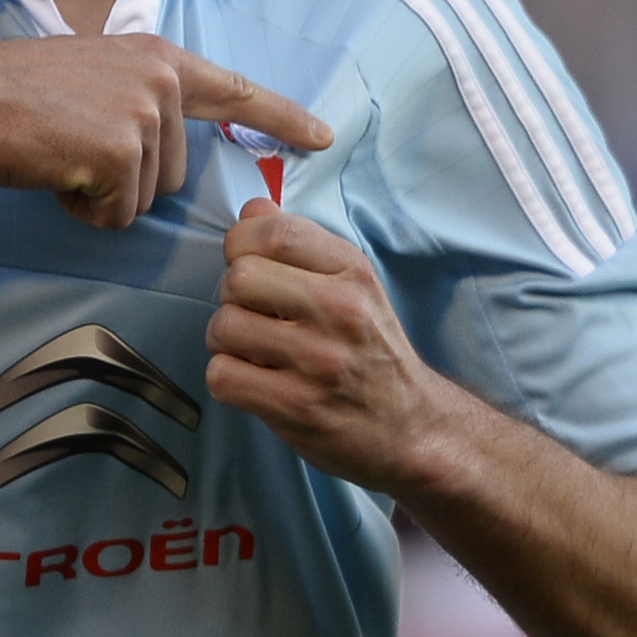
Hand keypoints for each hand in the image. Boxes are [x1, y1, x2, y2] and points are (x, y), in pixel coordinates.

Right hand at [0, 39, 329, 230]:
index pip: (234, 90)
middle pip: (175, 174)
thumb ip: (136, 102)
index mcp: (157, 59)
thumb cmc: (14, 98)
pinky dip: (85, 210)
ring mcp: (143, 113)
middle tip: (71, 148)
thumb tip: (155, 148)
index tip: (324, 136)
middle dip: (125, 180)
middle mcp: (159, 80)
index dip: (283, 116)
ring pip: (146, 198)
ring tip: (58, 154)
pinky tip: (54, 172)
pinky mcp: (120, 150)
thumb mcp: (91, 80)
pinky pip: (119, 215)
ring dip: (101, 196)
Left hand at [207, 202, 463, 489]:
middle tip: (255, 317)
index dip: (241, 244)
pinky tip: (256, 382)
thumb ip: (302, 246)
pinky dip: (229, 379)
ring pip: (223, 327)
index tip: (251, 266)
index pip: (273, 231)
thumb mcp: (355, 286)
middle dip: (232, 298)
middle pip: (238, 277)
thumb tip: (251, 209)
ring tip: (256, 352)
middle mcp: (339, 311)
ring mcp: (318, 361)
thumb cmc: (373, 354)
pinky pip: (223, 376)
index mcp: (351, 272)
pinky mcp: (298, 407)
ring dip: (227, 342)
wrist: (412, 428)